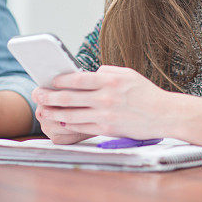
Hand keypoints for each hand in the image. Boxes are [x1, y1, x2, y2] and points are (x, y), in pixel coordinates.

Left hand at [32, 65, 169, 140]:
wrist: (164, 114)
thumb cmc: (145, 93)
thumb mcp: (127, 74)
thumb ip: (106, 72)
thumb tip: (87, 73)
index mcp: (110, 81)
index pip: (78, 79)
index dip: (60, 80)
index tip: (49, 80)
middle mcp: (106, 98)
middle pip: (70, 98)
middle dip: (50, 97)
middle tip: (36, 95)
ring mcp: (105, 115)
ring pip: (72, 114)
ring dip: (54, 113)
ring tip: (42, 111)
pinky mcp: (107, 129)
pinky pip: (82, 127)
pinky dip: (69, 124)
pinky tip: (59, 121)